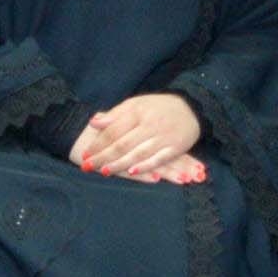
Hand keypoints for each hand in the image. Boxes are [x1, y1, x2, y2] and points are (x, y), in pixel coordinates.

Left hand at [71, 92, 205, 179]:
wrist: (192, 108)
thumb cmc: (159, 107)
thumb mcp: (136, 104)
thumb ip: (115, 114)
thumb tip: (94, 122)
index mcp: (138, 112)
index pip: (114, 130)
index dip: (98, 143)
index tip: (86, 153)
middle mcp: (150, 124)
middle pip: (123, 144)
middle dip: (104, 156)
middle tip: (88, 166)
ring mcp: (163, 137)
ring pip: (137, 153)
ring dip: (120, 164)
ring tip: (104, 171)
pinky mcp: (175, 148)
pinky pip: (158, 159)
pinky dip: (144, 166)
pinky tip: (131, 172)